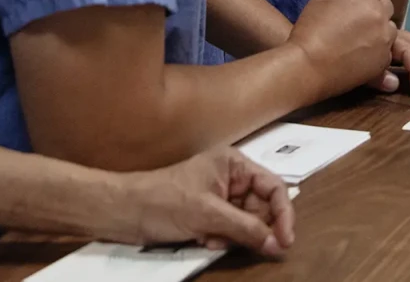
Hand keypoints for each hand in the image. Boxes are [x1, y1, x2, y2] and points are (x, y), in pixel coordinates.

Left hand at [115, 148, 294, 256]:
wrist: (124, 212)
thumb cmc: (162, 202)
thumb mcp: (209, 215)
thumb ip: (246, 228)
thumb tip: (278, 244)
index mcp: (234, 164)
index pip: (274, 187)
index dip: (284, 214)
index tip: (285, 241)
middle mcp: (232, 177)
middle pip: (262, 207)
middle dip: (251, 228)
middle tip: (231, 240)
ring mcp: (220, 196)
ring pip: (247, 222)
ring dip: (233, 236)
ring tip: (209, 238)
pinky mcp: (209, 213)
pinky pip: (230, 230)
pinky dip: (221, 239)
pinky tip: (203, 240)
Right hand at [289, 0, 396, 98]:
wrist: (308, 68)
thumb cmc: (309, 32)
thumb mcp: (319, 1)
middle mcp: (379, 15)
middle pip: (387, 6)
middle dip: (375, 10)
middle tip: (358, 22)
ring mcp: (384, 39)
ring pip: (390, 28)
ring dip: (379, 30)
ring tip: (360, 41)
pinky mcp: (384, 59)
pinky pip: (387, 49)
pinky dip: (378, 50)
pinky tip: (361, 56)